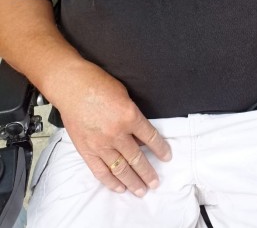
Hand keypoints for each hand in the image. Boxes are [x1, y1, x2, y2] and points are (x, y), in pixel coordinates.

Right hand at [55, 62, 171, 196]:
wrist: (72, 87)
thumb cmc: (98, 84)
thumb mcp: (125, 96)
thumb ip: (133, 117)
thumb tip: (139, 136)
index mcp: (129, 116)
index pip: (150, 137)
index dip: (160, 149)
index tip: (166, 157)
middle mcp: (117, 133)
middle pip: (137, 158)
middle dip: (148, 172)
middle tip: (155, 182)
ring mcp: (100, 144)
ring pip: (120, 169)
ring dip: (133, 181)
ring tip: (141, 190)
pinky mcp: (86, 150)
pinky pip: (101, 171)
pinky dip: (111, 181)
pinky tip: (120, 187)